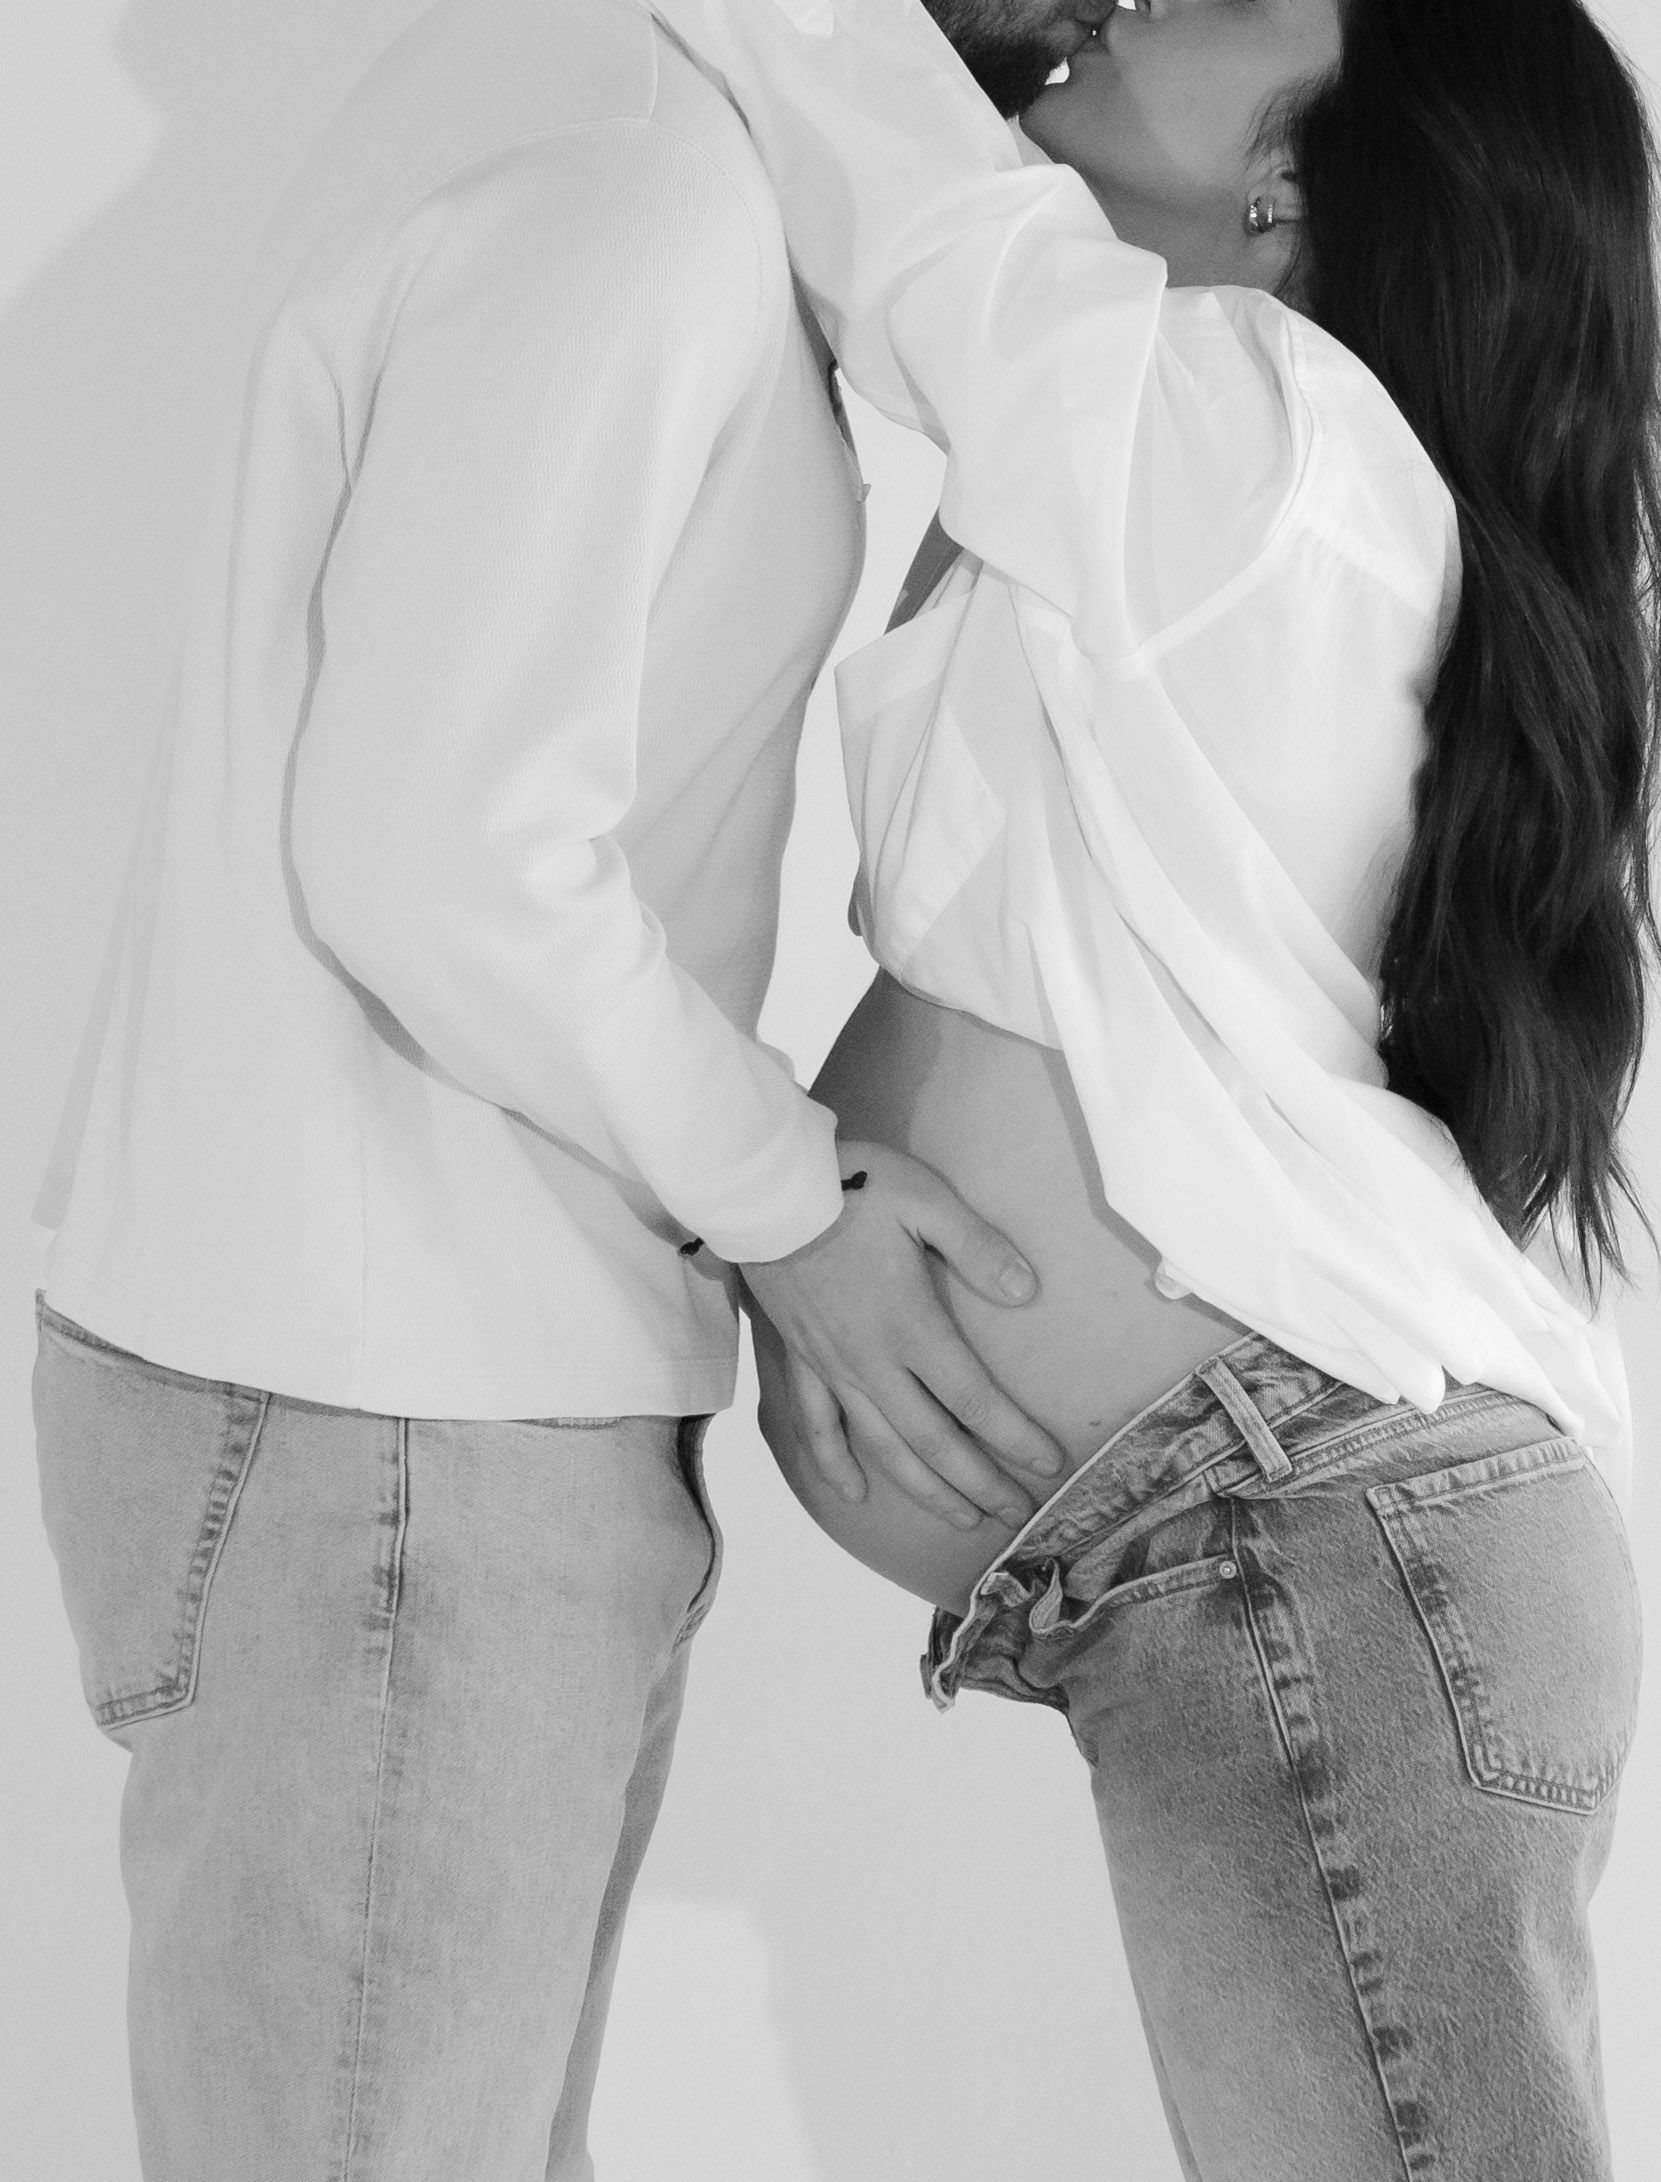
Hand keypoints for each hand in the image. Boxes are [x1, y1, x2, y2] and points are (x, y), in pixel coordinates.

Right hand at [739, 1141, 1064, 1528]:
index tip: (1049, 1465)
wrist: (764, 1191)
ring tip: (961, 1517)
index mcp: (912, 1325)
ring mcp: (833, 1367)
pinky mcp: (800, 1359)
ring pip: (882, 1445)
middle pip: (933, 1440)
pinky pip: (815, 1425)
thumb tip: (1026, 1291)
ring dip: (924, 1488)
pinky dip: (834, 1463)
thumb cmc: (851, 1186)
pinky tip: (852, 1493)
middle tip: (1017, 1515)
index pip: (973, 1400)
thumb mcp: (926, 1200)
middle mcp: (873, 1361)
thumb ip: (978, 1248)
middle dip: (979, 1482)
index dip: (1014, 1438)